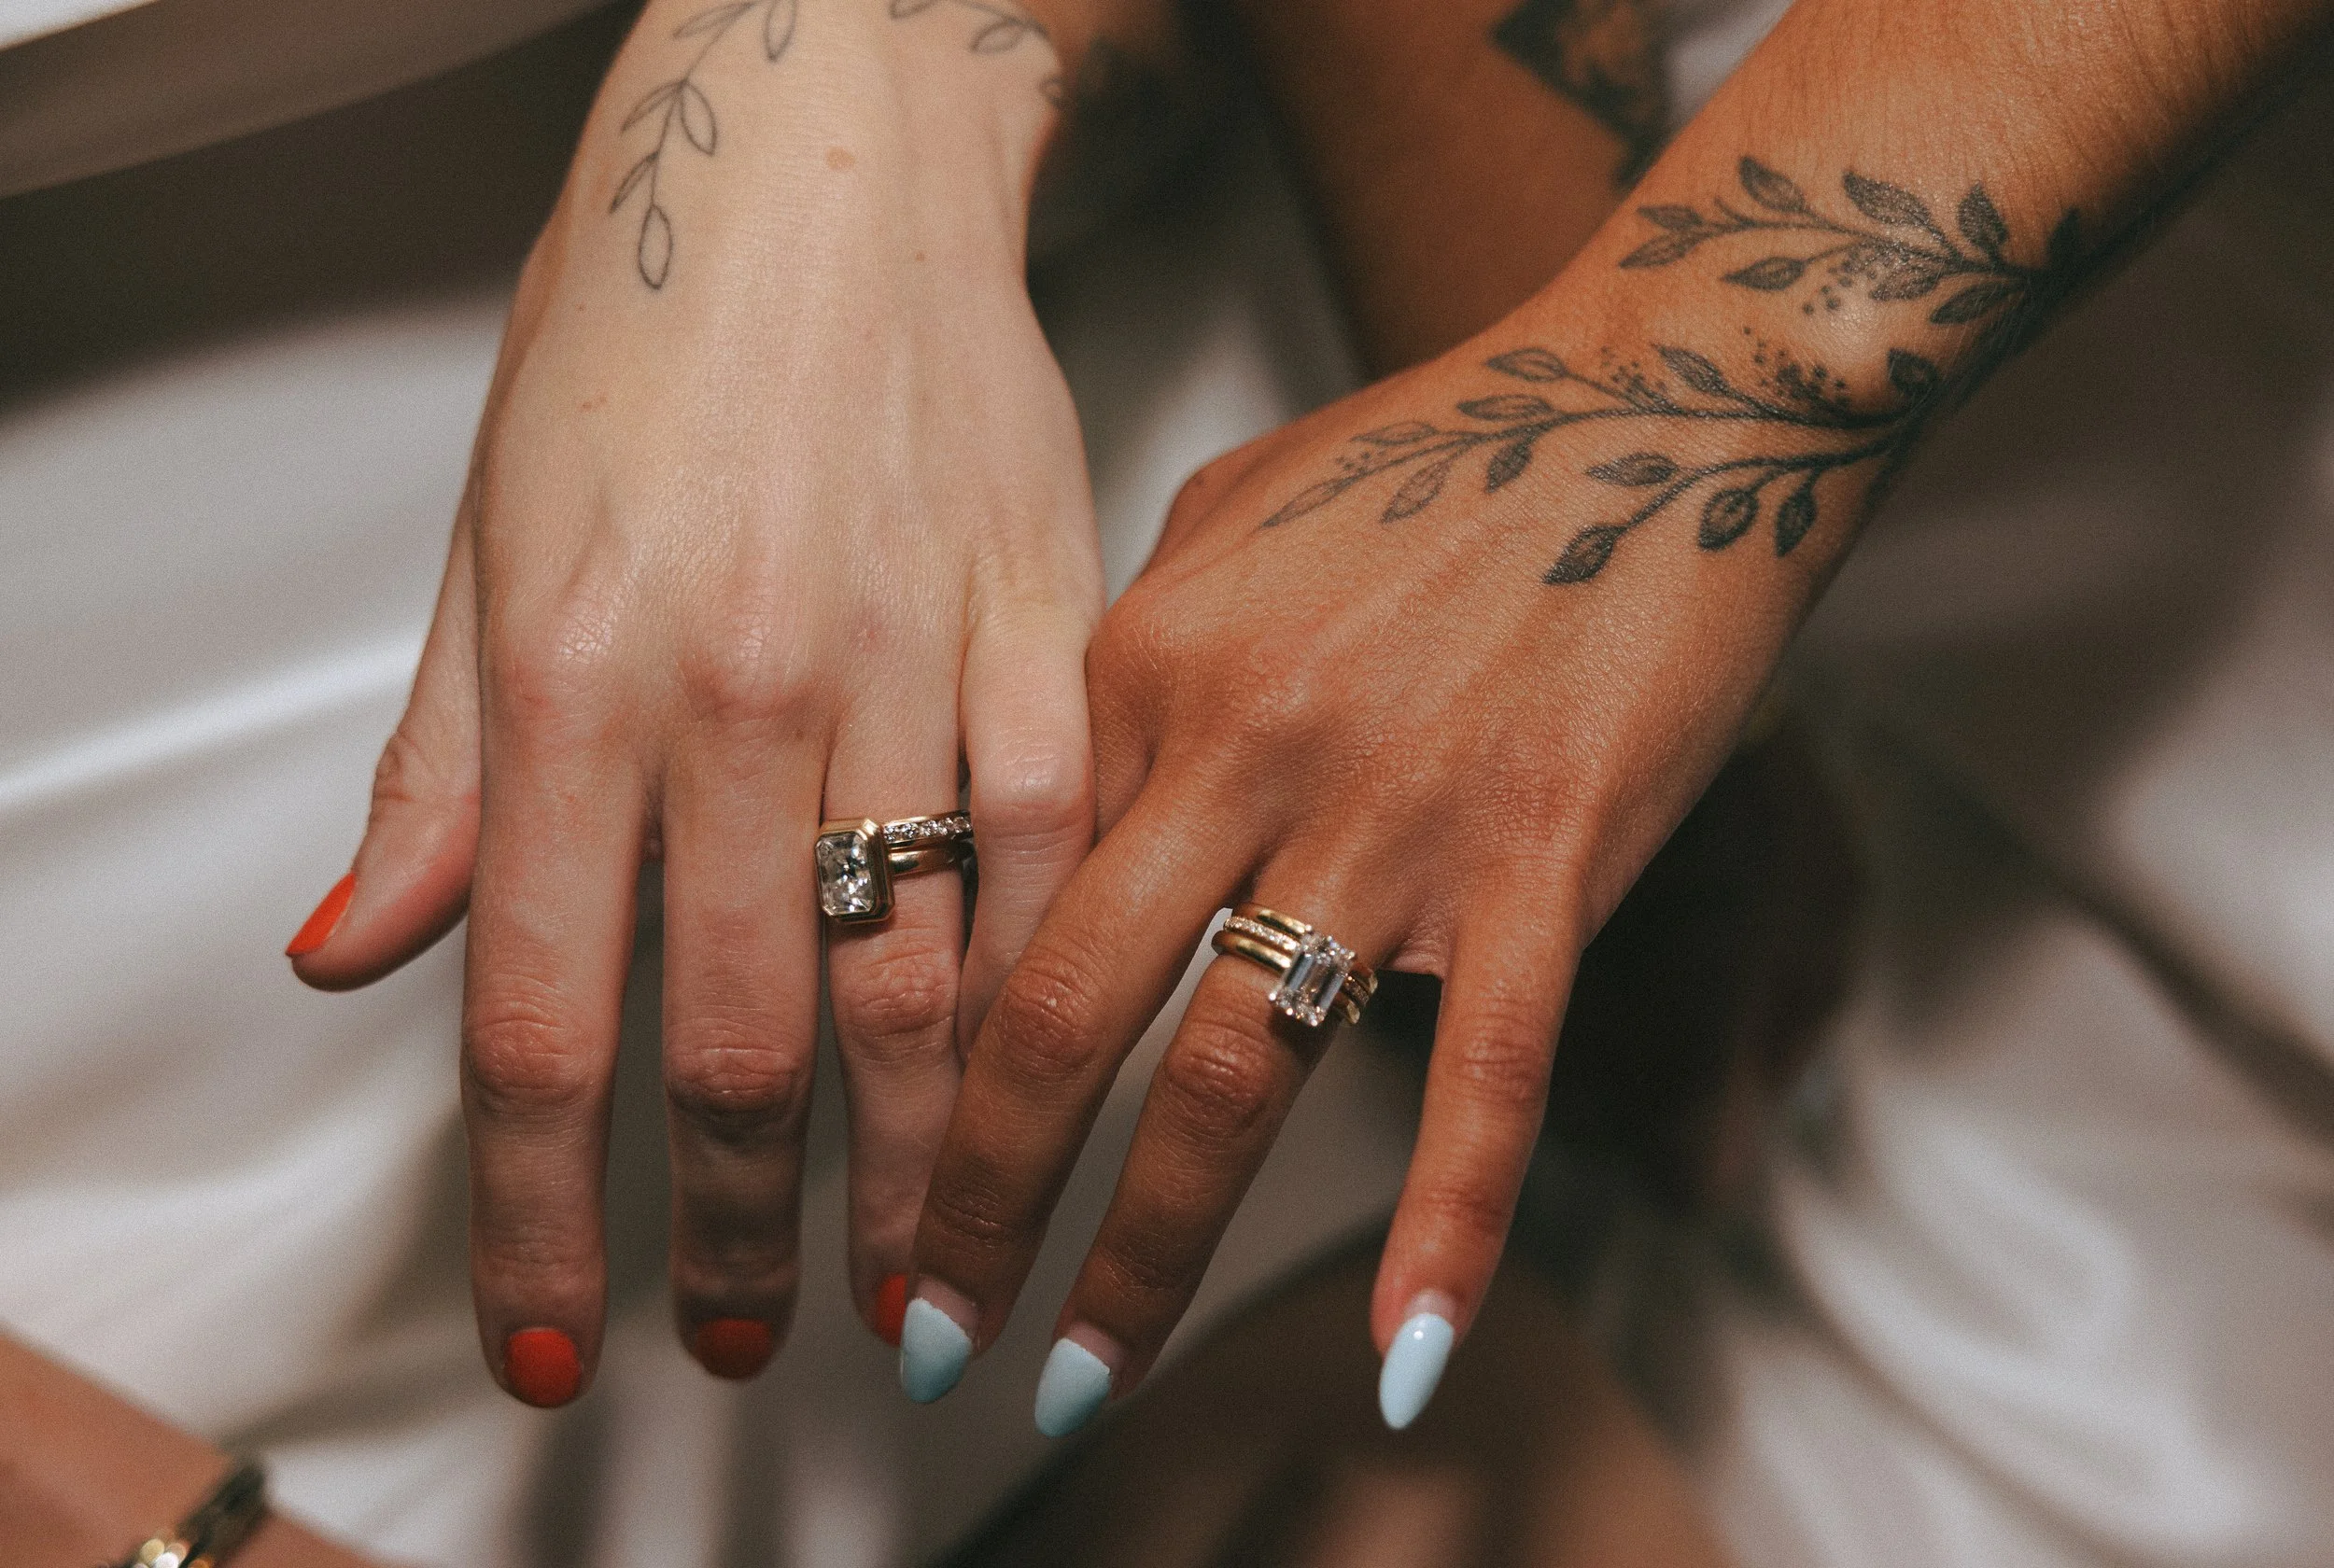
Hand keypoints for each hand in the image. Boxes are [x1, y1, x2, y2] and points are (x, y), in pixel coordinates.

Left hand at [287, 0, 1100, 1398]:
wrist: (826, 148)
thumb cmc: (645, 330)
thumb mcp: (486, 542)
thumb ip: (435, 777)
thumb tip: (355, 955)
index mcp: (575, 679)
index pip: (547, 1019)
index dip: (546, 1217)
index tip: (560, 1336)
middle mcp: (744, 692)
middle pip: (752, 1040)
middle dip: (746, 1229)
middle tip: (757, 1339)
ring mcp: (912, 661)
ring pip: (929, 980)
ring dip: (919, 1168)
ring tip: (914, 1283)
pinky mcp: (1044, 626)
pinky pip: (1056, 857)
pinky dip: (1047, 1000)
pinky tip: (1035, 1098)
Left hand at [903, 0, 2320, 1428]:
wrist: (1660, 392)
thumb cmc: (1436, 453)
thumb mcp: (1227, 519)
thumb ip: (1135, 659)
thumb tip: (1069, 785)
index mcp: (1139, 664)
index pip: (991, 901)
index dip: (918, 1055)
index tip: (880, 1164)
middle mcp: (1237, 745)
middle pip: (1063, 1018)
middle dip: (977, 1202)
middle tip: (928, 1337)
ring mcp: (1393, 810)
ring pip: (1233, 1075)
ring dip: (1140, 1256)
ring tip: (1073, 1382)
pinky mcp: (1545, 854)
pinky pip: (1482, 1074)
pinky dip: (1444, 1225)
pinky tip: (1406, 1361)